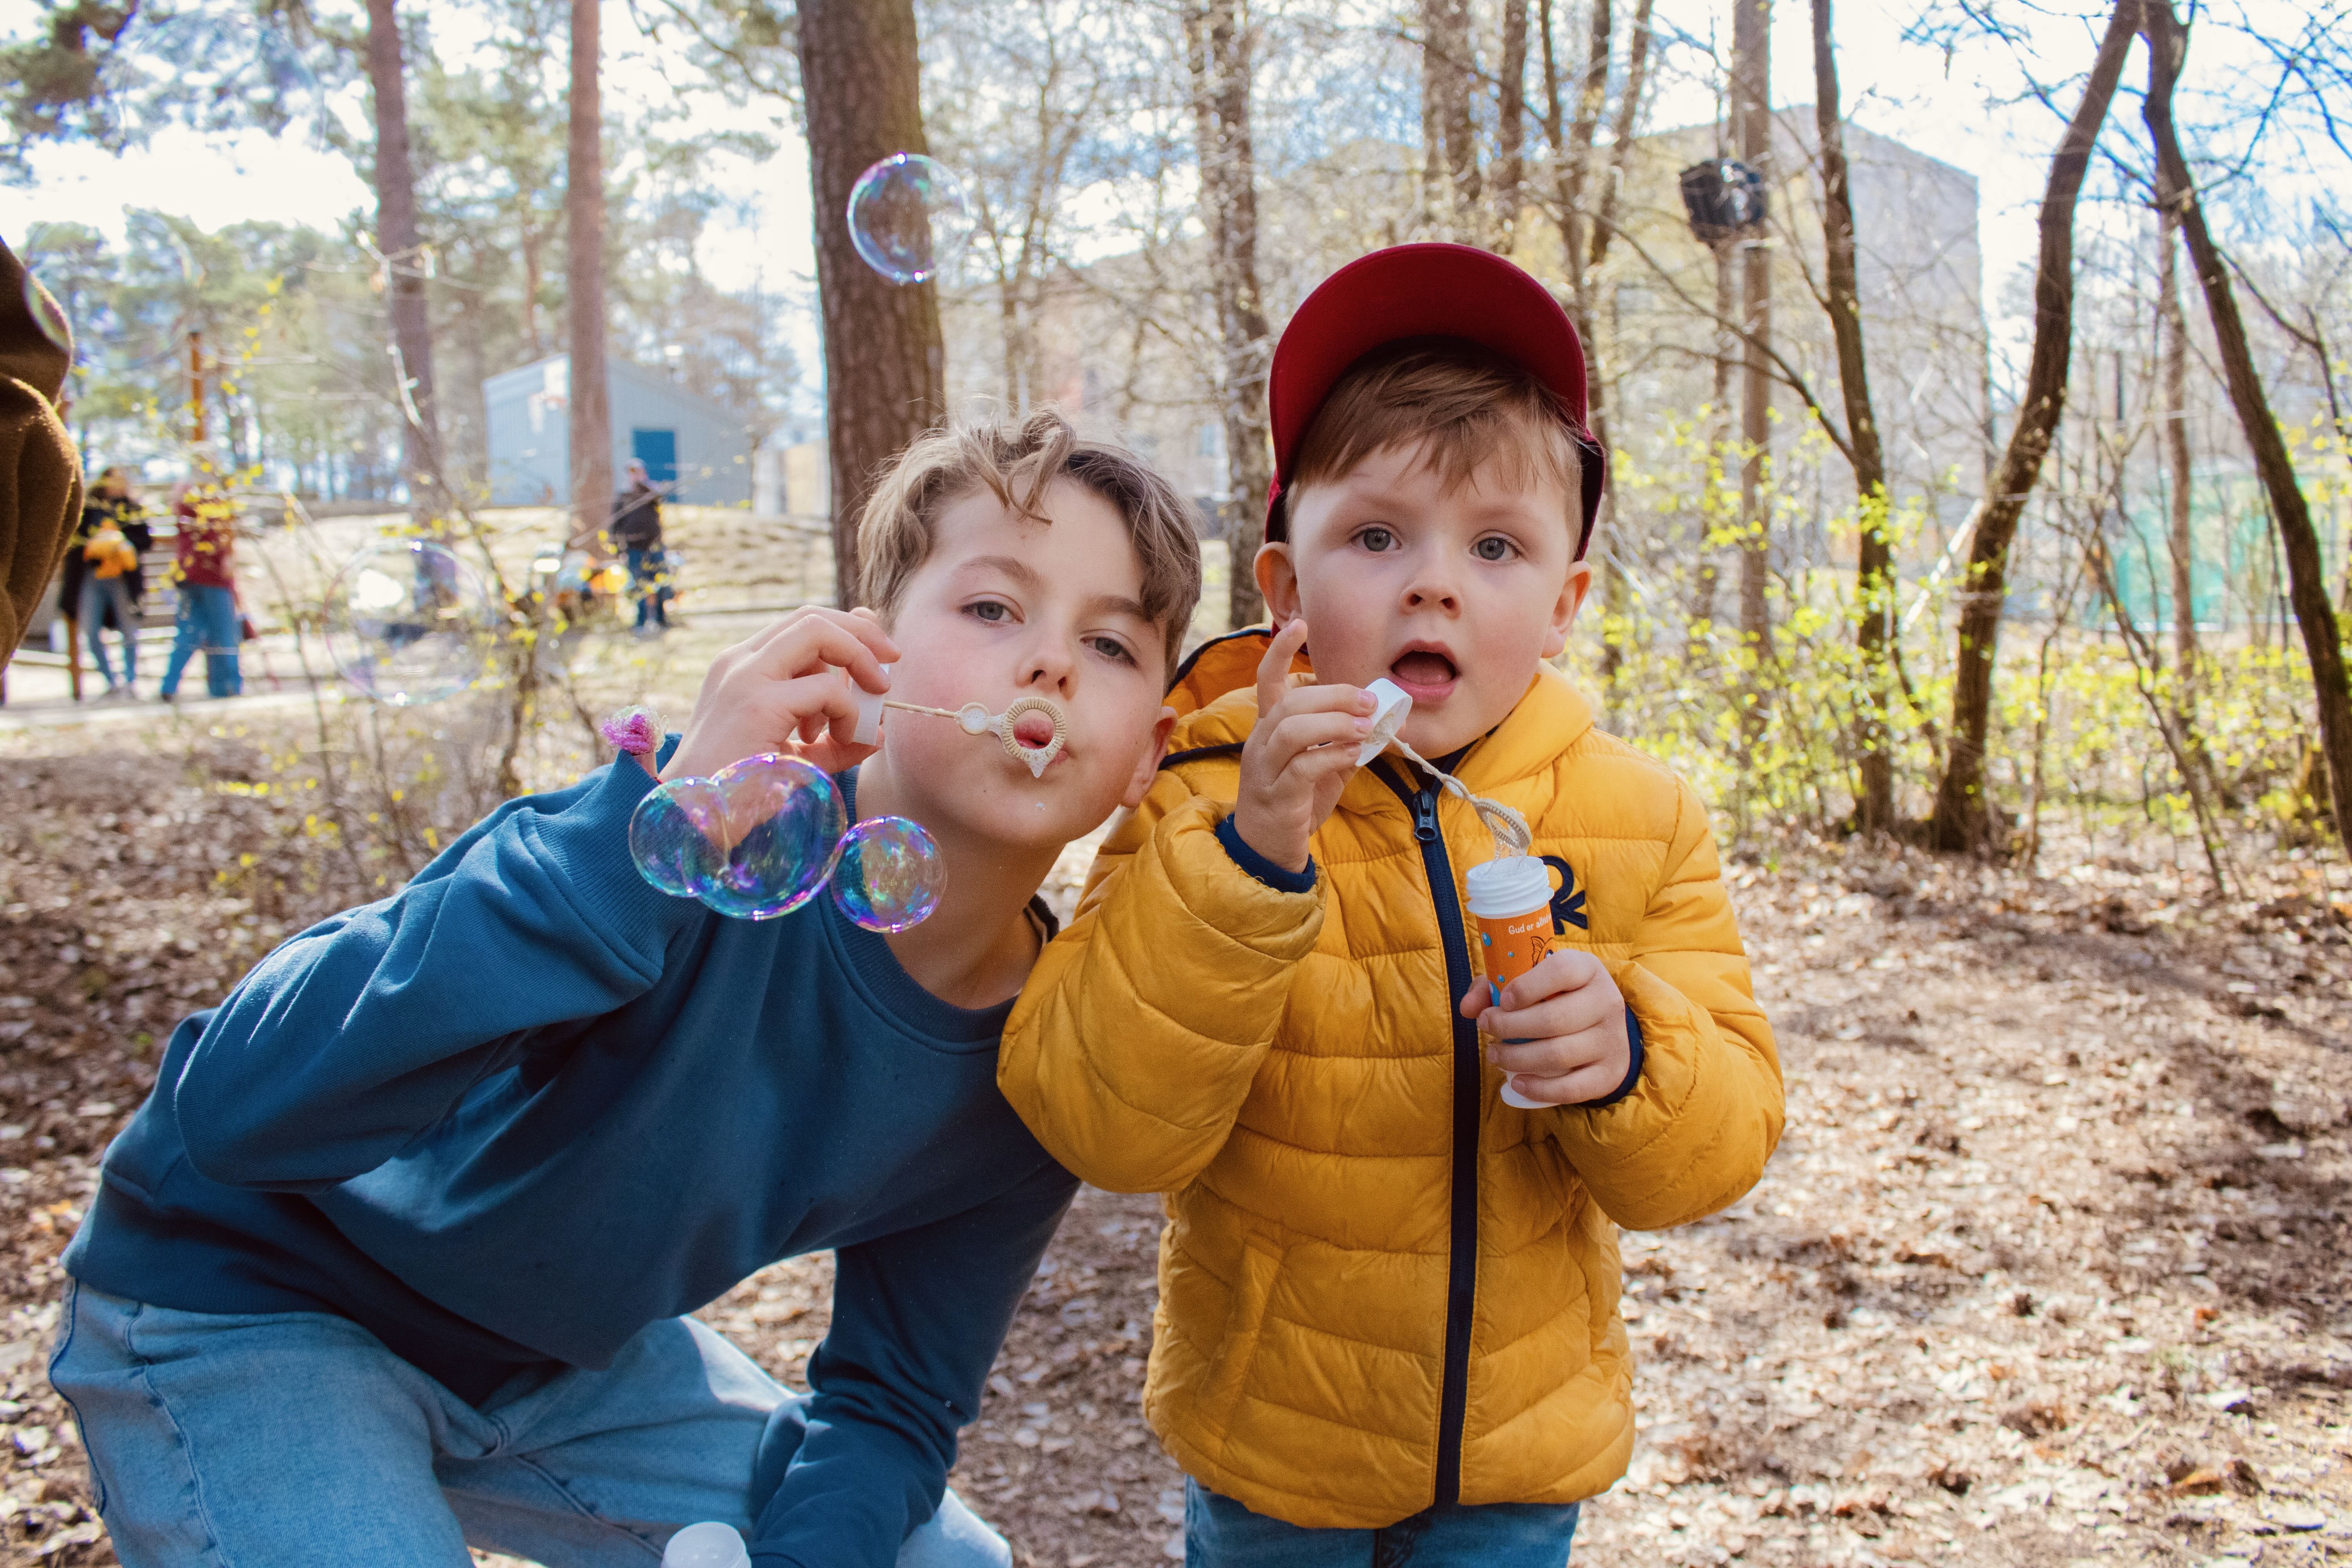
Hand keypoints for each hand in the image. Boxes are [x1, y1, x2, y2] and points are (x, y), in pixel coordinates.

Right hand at [661, 607, 898, 781]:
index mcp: (741, 669)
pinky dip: (849, 711)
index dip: (847, 631)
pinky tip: (842, 741)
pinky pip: (826, 687)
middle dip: (862, 635)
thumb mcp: (794, 758)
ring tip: (859, 721)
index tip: (879, 657)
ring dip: (858, 666)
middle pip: (812, 616)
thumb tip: (876, 730)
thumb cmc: (738, 792)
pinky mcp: (757, 703)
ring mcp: (745, 677)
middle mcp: (739, 663)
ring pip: (818, 632)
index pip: (800, 625)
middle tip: (889, 668)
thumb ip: (831, 737)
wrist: (689, 822)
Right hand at [1230, 619, 1375, 874]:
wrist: (1266, 850)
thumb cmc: (1294, 803)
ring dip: (1334, 722)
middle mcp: (1260, 742)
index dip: (1280, 651)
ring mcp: (1265, 768)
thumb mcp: (1319, 766)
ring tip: (1364, 727)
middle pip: (1290, 701)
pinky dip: (1332, 755)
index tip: (1300, 624)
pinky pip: (1302, 766)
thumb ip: (1340, 742)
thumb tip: (1374, 723)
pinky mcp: (1277, 795)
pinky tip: (1353, 755)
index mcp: (1269, 729)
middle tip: (1370, 702)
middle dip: (1334, 694)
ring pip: (1292, 728)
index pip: (1266, 679)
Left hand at [1458, 949, 1630, 1106]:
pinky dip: (1539, 1089)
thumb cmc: (1556, 997)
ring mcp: (1611, 1040)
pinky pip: (1572, 1088)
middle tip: (1486, 1027)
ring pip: (1559, 1055)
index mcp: (1588, 969)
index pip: (1562, 971)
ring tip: (1494, 1054)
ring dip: (1516, 1058)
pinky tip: (1517, 1082)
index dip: (1527, 987)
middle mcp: (1606, 1002)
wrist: (1604, 1027)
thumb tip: (1468, 1008)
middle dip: (1509, 1026)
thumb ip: (1493, 987)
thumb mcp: (1531, 981)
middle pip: (1554, 1019)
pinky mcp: (1609, 1073)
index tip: (1502, 1001)